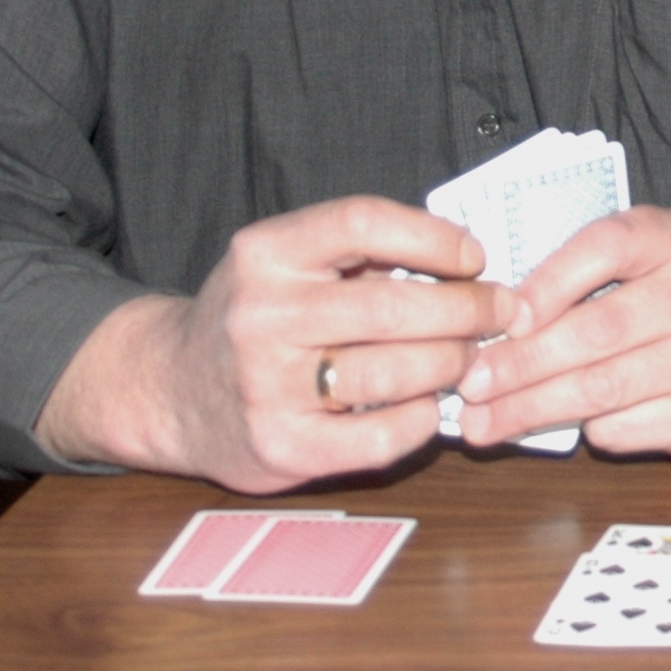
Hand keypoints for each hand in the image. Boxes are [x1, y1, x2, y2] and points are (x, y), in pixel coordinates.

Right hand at [34, 196, 521, 492]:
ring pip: (392, 373)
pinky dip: (420, 420)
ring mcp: (266, 385)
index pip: (362, 223)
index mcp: (265, 253)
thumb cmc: (255, 319)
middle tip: (501, 312)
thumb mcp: (285, 263)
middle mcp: (260, 315)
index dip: (432, 237)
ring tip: (468, 358)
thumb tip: (466, 262)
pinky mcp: (280, 446)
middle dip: (466, 310)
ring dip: (449, 364)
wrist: (170, 390)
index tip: (475, 256)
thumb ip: (358, 256)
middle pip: (392, 307)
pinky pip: (378, 436)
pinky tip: (429, 406)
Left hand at [454, 205, 670, 459]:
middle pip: (598, 331)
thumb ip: (588, 270)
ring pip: (604, 388)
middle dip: (522, 362)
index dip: (548, 282)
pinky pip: (625, 427)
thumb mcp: (650, 258)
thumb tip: (495, 317)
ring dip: (533, 408)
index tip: (500, 316)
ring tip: (483, 422)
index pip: (608, 247)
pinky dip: (585, 428)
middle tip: (470, 382)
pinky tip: (563, 426)